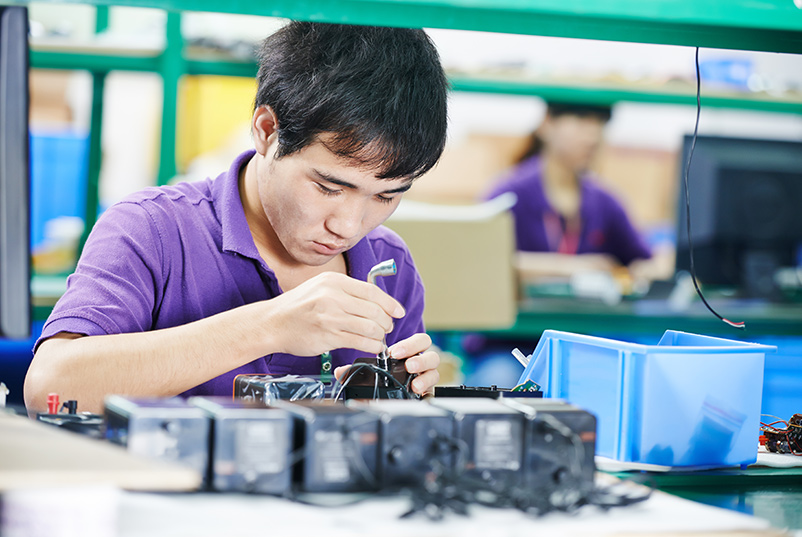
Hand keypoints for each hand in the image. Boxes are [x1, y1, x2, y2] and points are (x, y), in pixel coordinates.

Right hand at [263, 272, 404, 356]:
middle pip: (375, 310)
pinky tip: (373, 346)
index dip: (390, 303)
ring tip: (380, 338)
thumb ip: (345, 291)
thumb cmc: (297, 307)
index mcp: (334, 281)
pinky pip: (360, 341)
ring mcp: (331, 316)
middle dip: (386, 321)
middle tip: (387, 327)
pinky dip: (372, 345)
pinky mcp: (328, 336)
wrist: (271, 323)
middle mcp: (333, 296)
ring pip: (370, 326)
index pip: (372, 291)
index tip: (398, 311)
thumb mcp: (320, 288)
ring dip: (380, 335)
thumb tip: (375, 301)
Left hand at [334, 332, 439, 395]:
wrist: (393, 399)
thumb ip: (356, 370)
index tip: (394, 352)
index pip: (419, 341)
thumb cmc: (384, 378)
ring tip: (413, 381)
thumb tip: (340, 372)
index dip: (409, 344)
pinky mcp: (428, 390)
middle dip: (419, 357)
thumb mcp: (370, 372)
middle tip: (407, 365)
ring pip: (434, 369)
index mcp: (409, 352)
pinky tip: (417, 391)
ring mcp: (426, 376)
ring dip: (424, 373)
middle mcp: (421, 362)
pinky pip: (433, 388)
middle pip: (431, 352)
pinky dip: (427, 389)